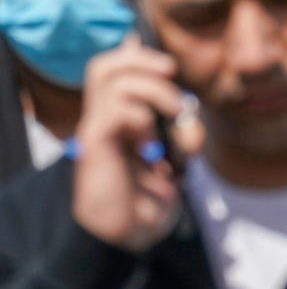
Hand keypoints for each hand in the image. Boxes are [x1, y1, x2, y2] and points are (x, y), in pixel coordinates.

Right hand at [72, 36, 203, 252]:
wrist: (133, 233)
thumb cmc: (152, 197)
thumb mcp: (177, 155)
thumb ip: (181, 129)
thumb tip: (188, 109)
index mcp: (119, 117)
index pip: (112, 68)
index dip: (136, 55)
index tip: (169, 67)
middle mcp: (103, 119)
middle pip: (104, 66)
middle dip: (142, 61)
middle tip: (171, 73)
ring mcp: (96, 130)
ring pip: (114, 83)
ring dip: (155, 92)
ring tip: (172, 116)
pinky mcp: (96, 145)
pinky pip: (116, 111)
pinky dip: (142, 119)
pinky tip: (151, 144)